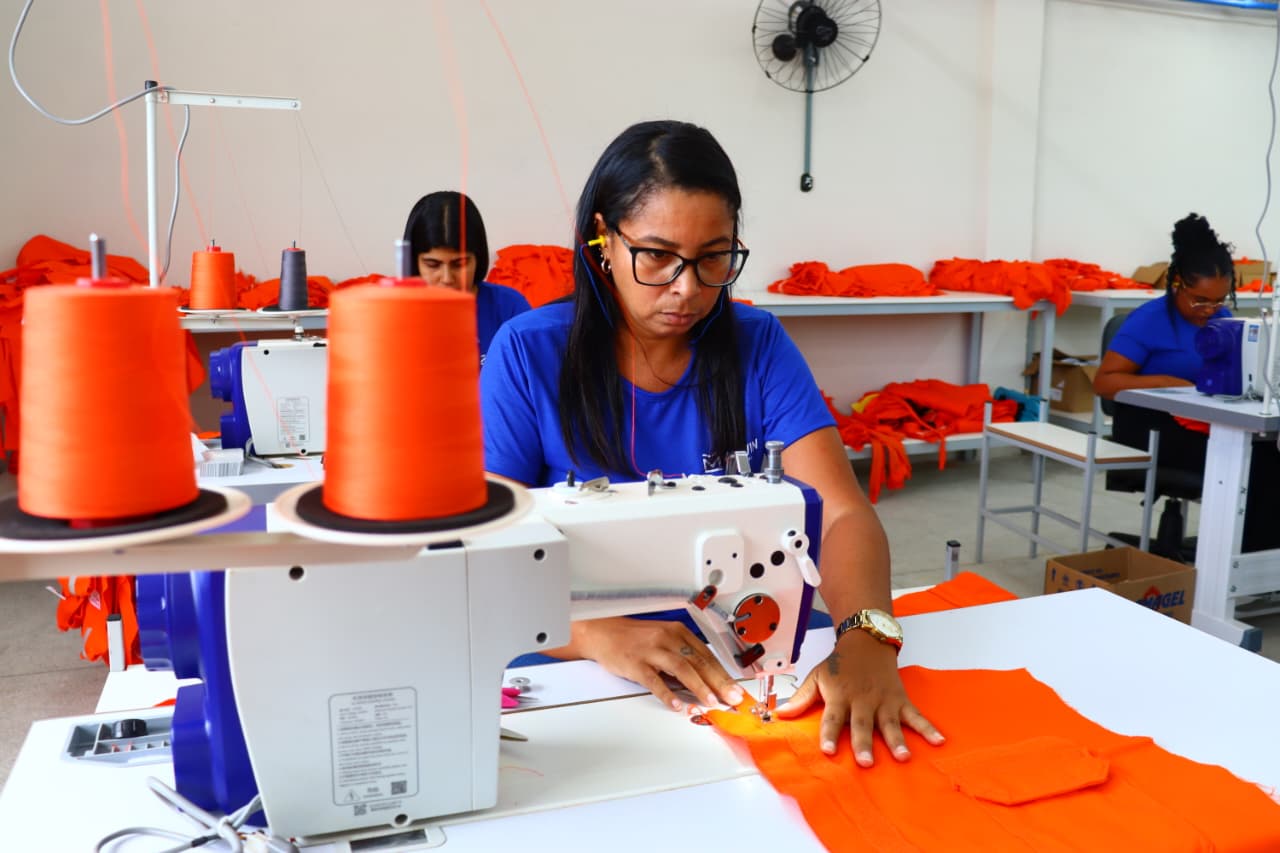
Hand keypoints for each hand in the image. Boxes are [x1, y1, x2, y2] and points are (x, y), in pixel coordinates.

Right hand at [574, 617, 745, 710]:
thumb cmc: (635, 638)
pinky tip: (677, 704)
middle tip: (732, 699)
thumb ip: (685, 656)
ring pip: (681, 668)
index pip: (707, 656)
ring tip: (710, 702)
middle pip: (699, 662)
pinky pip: (655, 680)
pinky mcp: (636, 663)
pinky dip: (667, 693)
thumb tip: (709, 680)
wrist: (603, 632)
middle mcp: (667, 638)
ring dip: (699, 686)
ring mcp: (651, 650)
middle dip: (719, 682)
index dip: (724, 675)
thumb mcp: (664, 639)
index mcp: (678, 632)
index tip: (736, 690)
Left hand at [774, 629, 943, 766]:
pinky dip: (928, 728)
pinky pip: (915, 715)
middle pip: (862, 724)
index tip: (828, 751)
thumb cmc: (840, 664)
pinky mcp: (900, 700)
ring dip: (897, 740)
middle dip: (864, 743)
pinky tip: (938, 741)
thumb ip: (801, 698)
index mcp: (840, 695)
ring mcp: (883, 701)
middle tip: (866, 762)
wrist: (866, 641)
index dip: (829, 734)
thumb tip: (780, 715)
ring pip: (890, 723)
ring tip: (903, 757)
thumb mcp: (817, 676)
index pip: (833, 717)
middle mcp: (862, 700)